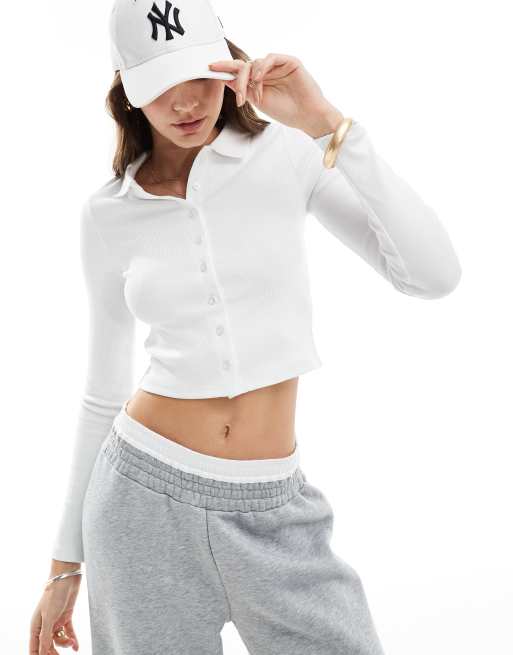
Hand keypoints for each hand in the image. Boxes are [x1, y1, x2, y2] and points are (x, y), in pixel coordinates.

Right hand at [30, 577, 80, 653]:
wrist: (66, 578)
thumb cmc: (54, 595)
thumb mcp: (49, 617)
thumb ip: (45, 636)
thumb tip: (42, 653)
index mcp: (36, 626)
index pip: (35, 647)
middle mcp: (45, 625)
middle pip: (47, 645)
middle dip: (54, 652)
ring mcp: (56, 621)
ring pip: (59, 639)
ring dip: (66, 643)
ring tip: (72, 643)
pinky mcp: (66, 616)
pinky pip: (68, 632)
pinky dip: (73, 639)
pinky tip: (77, 647)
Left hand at [208, 53, 344, 137]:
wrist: (307, 117)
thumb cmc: (286, 112)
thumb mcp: (258, 101)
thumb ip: (243, 88)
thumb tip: (224, 79)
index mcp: (259, 80)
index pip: (239, 70)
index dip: (225, 68)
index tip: (210, 68)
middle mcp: (267, 71)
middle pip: (244, 66)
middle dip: (238, 80)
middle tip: (239, 97)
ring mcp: (278, 65)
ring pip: (255, 62)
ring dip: (251, 80)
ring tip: (257, 97)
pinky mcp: (289, 61)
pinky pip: (270, 58)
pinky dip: (262, 68)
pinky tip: (260, 79)